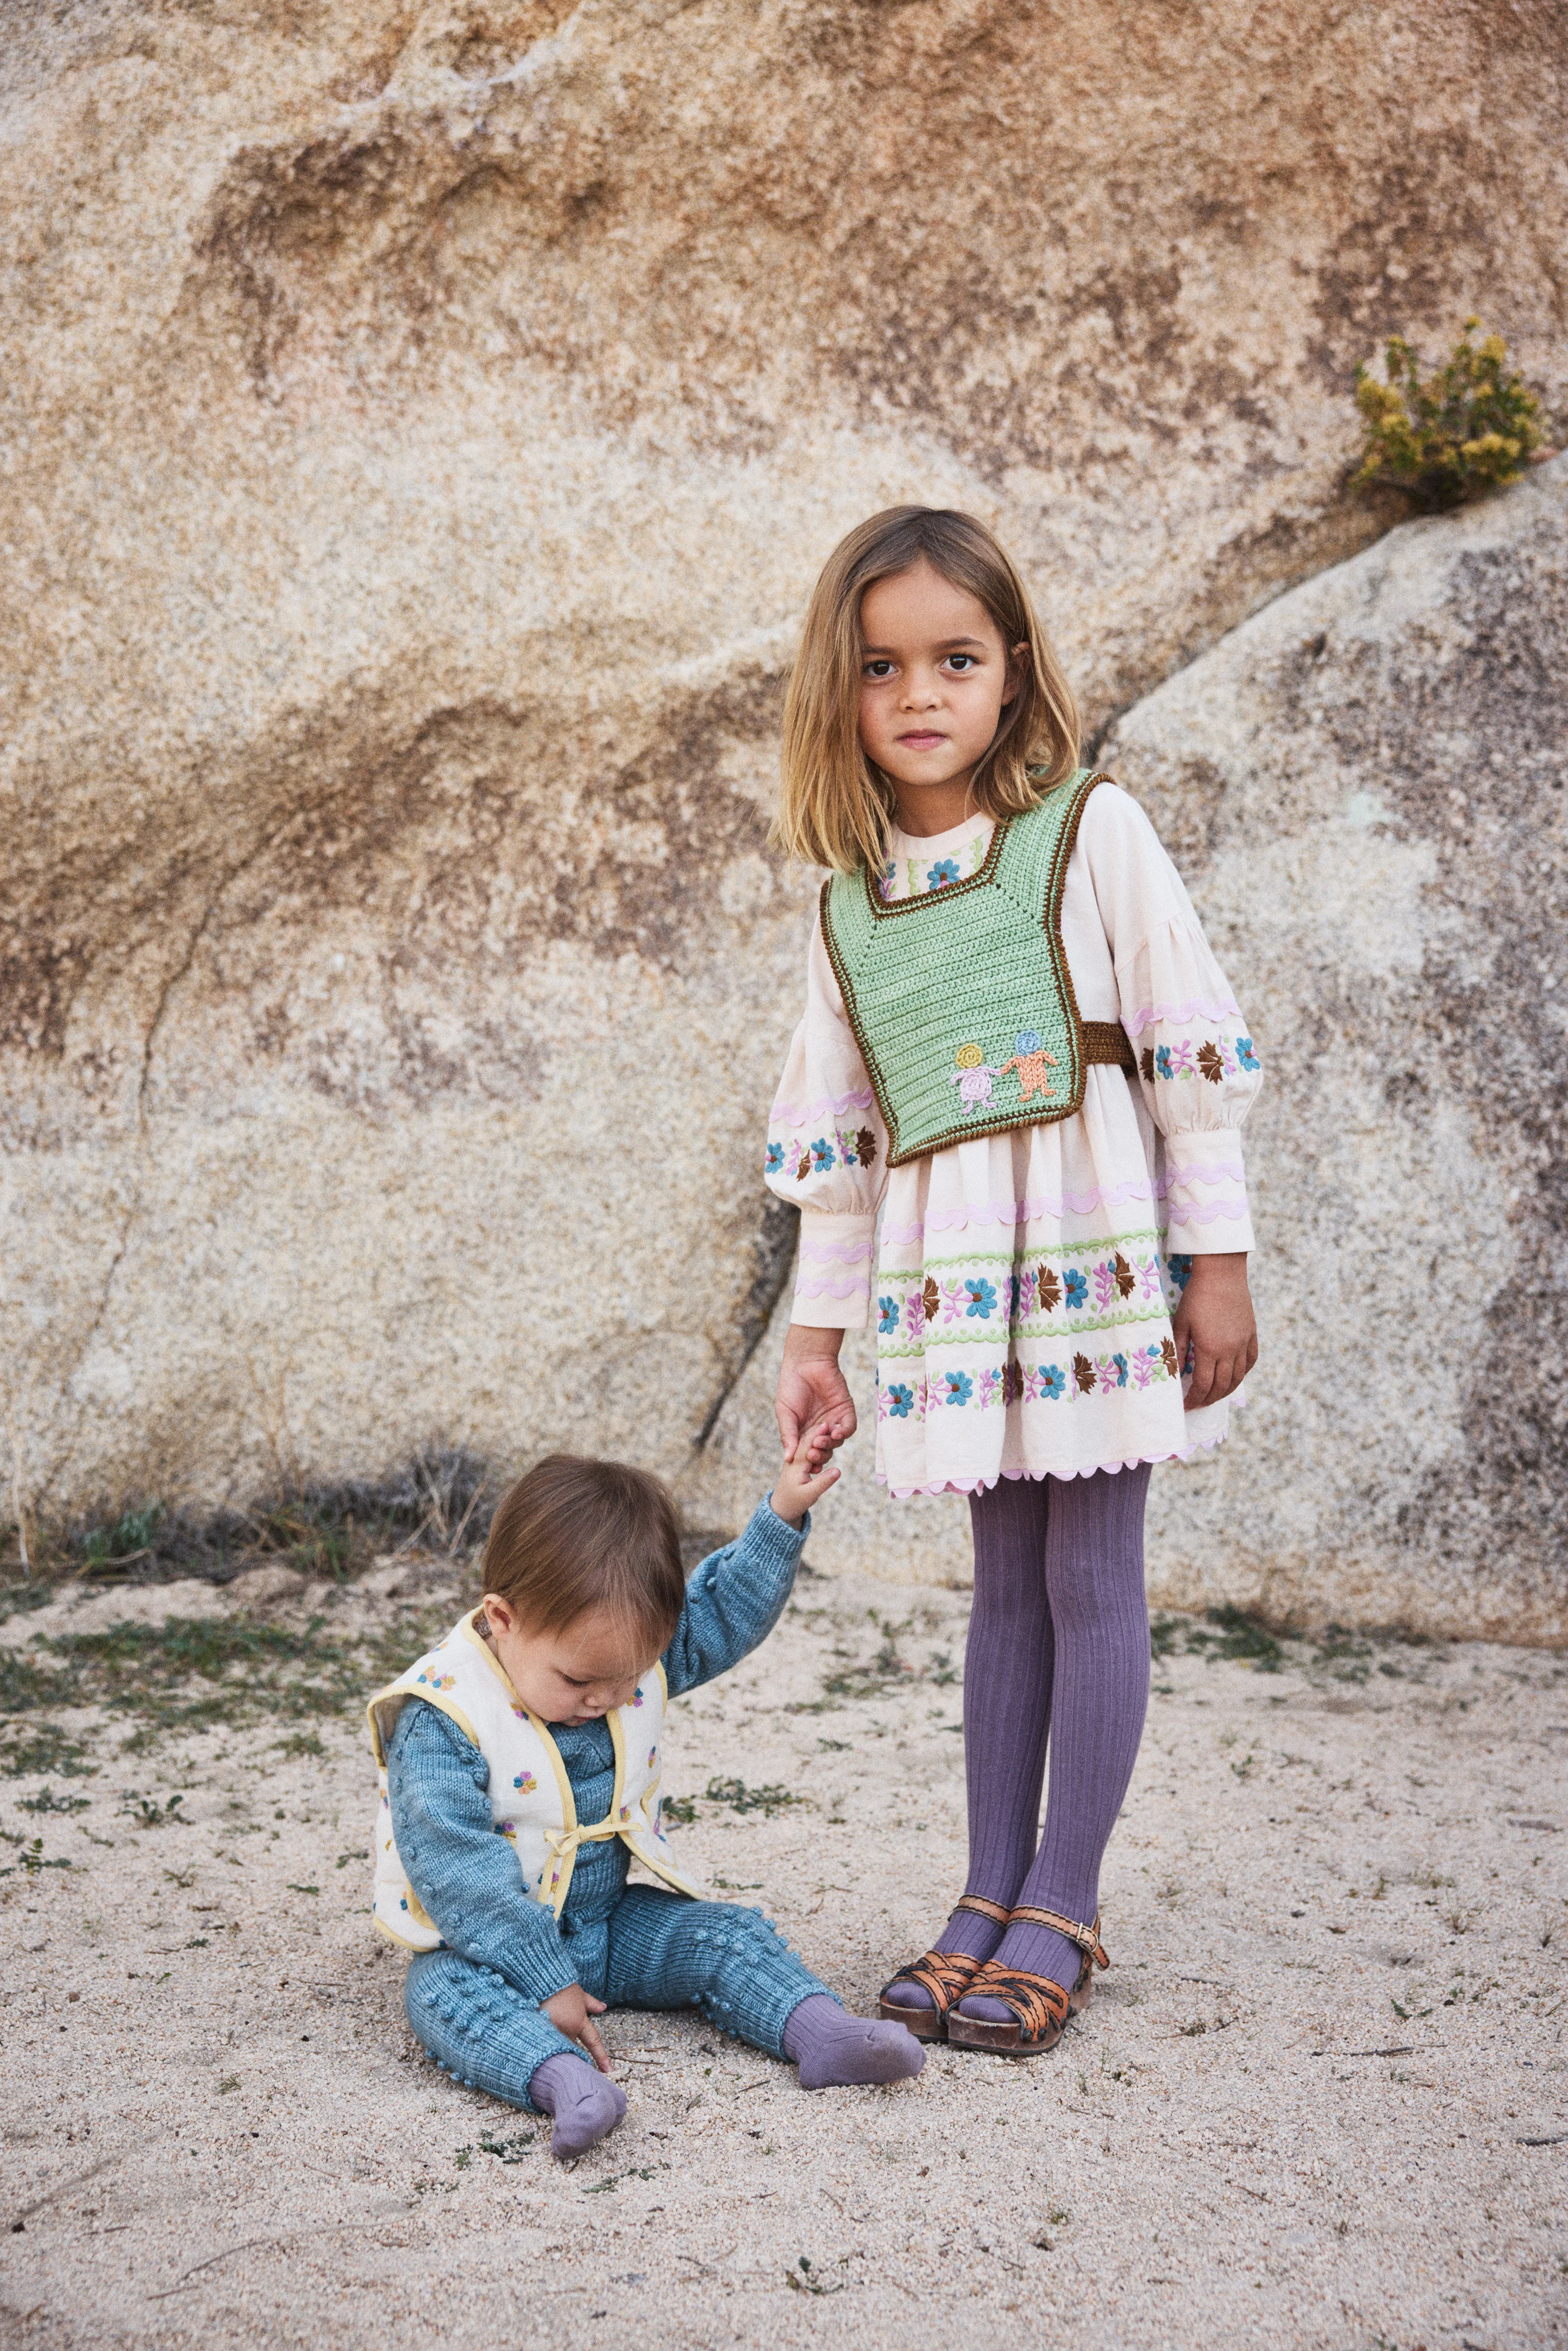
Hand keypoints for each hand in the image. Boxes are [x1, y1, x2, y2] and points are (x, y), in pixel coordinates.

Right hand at [543, 1983, 611, 2073]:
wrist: (544, 1980)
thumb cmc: (562, 1986)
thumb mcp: (579, 1994)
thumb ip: (591, 2004)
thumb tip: (603, 2007)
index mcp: (580, 2021)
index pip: (593, 2042)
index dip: (601, 2057)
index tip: (608, 2070)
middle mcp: (569, 2029)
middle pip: (570, 2046)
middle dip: (566, 2041)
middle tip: (558, 2027)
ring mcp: (555, 2032)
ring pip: (557, 2046)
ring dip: (554, 2040)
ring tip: (547, 2025)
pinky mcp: (540, 2033)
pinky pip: (544, 2042)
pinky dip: (542, 2039)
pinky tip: (537, 2034)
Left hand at [771, 1425, 842, 1527]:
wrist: (781, 1509)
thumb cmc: (793, 1503)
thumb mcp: (808, 1495)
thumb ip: (823, 1482)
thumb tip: (838, 1471)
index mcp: (796, 1464)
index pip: (807, 1445)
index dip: (818, 1434)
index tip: (829, 1425)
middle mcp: (797, 1458)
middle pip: (809, 1441)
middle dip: (820, 1434)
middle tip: (831, 1427)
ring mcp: (799, 1459)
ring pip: (811, 1444)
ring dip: (821, 1439)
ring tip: (832, 1433)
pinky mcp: (802, 1462)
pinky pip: (810, 1450)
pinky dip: (819, 1445)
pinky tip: (826, 1443)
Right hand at [775, 1325, 856, 1467]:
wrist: (806, 1362)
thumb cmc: (791, 1385)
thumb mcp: (785, 1413)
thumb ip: (788, 1435)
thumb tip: (787, 1459)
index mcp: (804, 1431)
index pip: (809, 1452)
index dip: (808, 1461)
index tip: (805, 1466)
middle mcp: (820, 1429)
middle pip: (824, 1451)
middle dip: (819, 1455)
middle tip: (812, 1454)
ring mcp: (834, 1420)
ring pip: (836, 1442)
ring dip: (829, 1445)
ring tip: (819, 1441)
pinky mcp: (846, 1411)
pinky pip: (849, 1428)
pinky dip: (843, 1433)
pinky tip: (834, 1433)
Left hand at [1170, 1253, 1257, 1410]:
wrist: (1222, 1273)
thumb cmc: (1196, 1296)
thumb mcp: (1181, 1323)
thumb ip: (1178, 1350)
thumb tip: (1174, 1373)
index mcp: (1210, 1349)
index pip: (1203, 1385)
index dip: (1194, 1399)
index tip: (1185, 1405)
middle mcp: (1230, 1350)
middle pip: (1222, 1386)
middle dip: (1208, 1400)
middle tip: (1197, 1404)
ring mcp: (1244, 1343)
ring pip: (1238, 1377)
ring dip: (1225, 1391)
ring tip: (1213, 1396)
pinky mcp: (1252, 1334)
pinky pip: (1251, 1362)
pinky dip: (1242, 1374)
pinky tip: (1234, 1377)